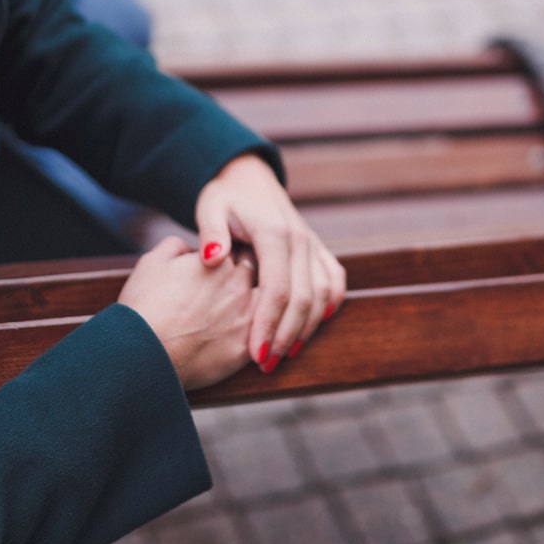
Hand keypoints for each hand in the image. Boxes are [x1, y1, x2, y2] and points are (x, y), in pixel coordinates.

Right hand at [117, 236, 256, 390]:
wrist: (140, 353)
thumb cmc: (143, 307)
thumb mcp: (152, 262)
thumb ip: (175, 246)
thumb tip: (188, 248)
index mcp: (218, 261)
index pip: (241, 249)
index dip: (234, 255)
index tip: (228, 263)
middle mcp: (238, 286)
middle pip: (259, 275)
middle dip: (252, 278)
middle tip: (237, 287)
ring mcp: (245, 318)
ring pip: (266, 306)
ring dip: (260, 307)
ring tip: (243, 315)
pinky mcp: (244, 350)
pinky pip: (263, 338)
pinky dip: (260, 336)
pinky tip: (251, 338)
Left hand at [194, 153, 346, 372]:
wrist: (249, 177)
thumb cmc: (224, 197)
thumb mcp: (209, 207)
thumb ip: (210, 231)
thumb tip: (213, 258)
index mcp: (274, 233)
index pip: (277, 289)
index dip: (268, 325)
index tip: (254, 355)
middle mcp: (300, 240)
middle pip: (303, 298)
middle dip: (286, 336)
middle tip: (266, 365)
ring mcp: (312, 245)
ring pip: (322, 294)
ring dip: (307, 328)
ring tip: (284, 354)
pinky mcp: (317, 249)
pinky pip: (333, 280)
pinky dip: (329, 304)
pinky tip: (316, 325)